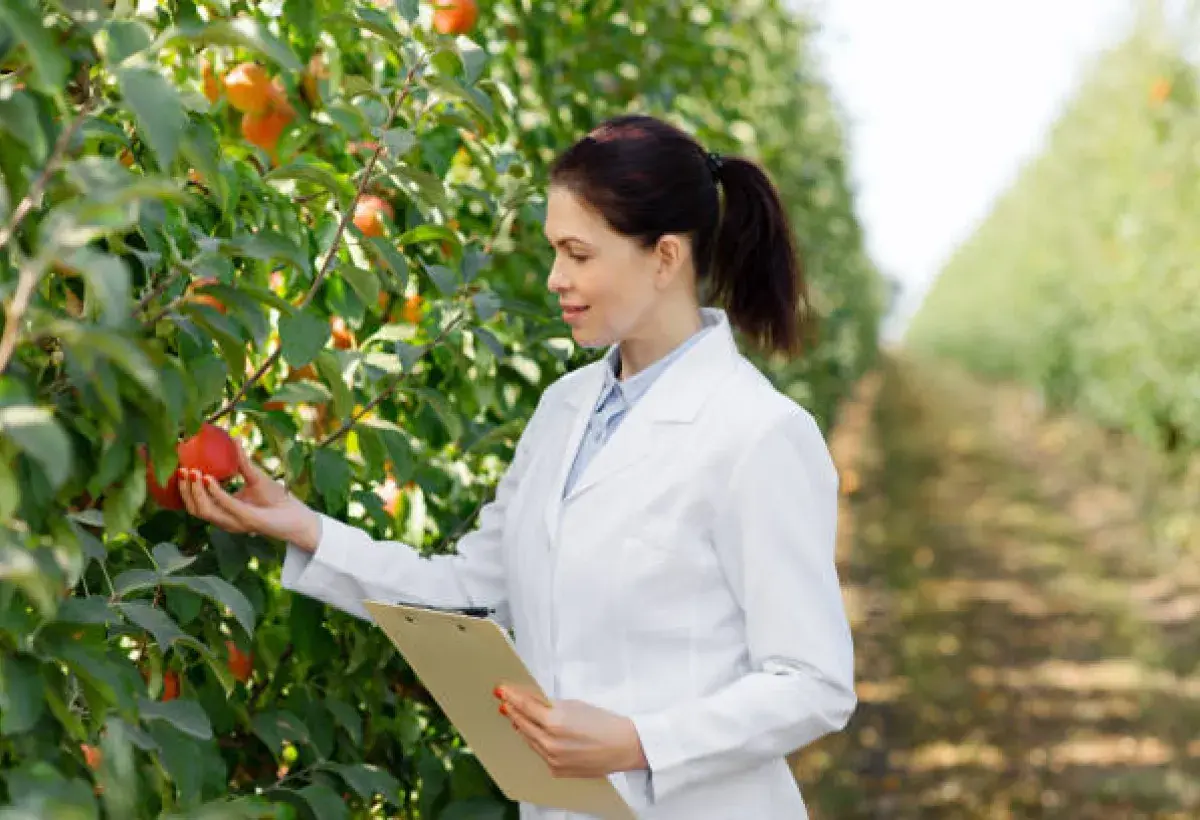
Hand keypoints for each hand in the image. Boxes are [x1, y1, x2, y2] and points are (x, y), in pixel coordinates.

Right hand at [177, 445, 321, 550]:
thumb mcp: (255, 476)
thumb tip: (234, 438)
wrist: (298, 515)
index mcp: (224, 511)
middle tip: (183, 469)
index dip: (185, 488)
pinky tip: (209, 479)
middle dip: (185, 490)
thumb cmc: (277, 499)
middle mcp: (226, 519)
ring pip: (205, 511)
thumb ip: (241, 462)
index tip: (180, 468)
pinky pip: (227, 506)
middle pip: (195, 509)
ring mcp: (236, 522)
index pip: (196, 504)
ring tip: (193, 471)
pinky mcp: (248, 520)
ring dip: (196, 491)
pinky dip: (216, 492)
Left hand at [496, 685, 648, 777]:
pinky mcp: (556, 770)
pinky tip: (532, 733)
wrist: (623, 747)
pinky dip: (535, 742)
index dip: (512, 696)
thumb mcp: (575, 705)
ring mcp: (551, 759)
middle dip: (512, 710)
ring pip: (529, 740)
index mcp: (555, 722)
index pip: (525, 706)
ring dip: (521, 726)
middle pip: (522, 724)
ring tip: (514, 715)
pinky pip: (539, 753)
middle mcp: (549, 743)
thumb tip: (531, 701)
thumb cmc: (604, 722)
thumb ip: (550, 704)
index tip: (502, 690)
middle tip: (504, 701)